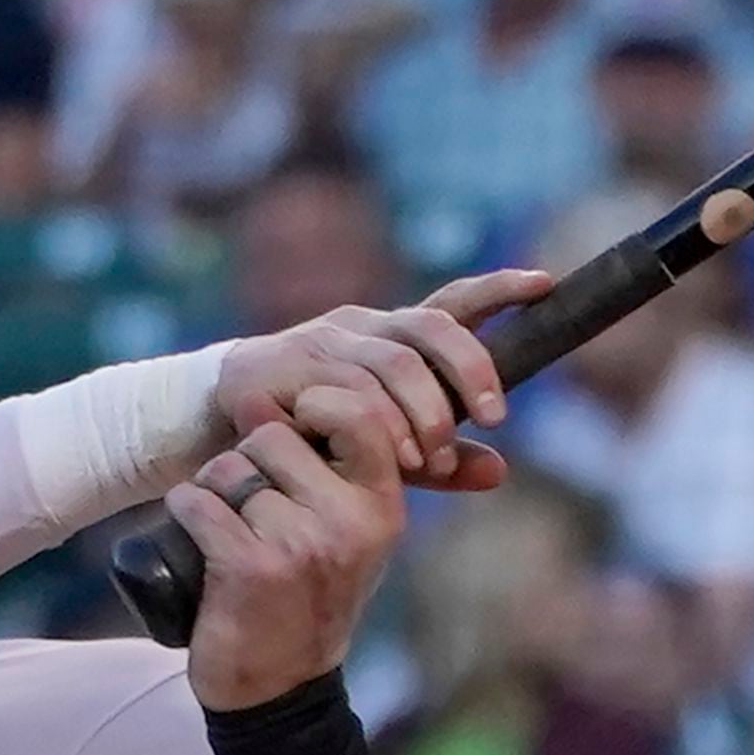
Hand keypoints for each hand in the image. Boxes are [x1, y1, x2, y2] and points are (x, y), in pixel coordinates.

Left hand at [172, 402, 415, 711]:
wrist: (280, 688)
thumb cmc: (308, 598)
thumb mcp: (350, 535)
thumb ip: (338, 468)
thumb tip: (277, 392)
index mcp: (382, 507)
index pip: (357, 412)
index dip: (312, 406)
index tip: (292, 432)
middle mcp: (350, 522)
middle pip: (272, 435)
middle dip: (247, 459)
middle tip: (251, 506)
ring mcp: (301, 544)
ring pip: (228, 468)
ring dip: (212, 491)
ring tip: (229, 531)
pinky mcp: (249, 566)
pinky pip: (196, 501)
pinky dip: (184, 513)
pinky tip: (198, 542)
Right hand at [211, 270, 541, 491]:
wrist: (207, 431)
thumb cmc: (306, 437)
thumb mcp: (381, 450)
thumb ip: (439, 460)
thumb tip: (500, 471)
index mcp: (385, 336)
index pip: (449, 306)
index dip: (498, 291)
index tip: (545, 282)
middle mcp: (353, 328)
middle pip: (427, 333)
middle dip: (469, 373)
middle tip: (492, 419)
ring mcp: (311, 345)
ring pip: (383, 367)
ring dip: (416, 415)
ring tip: (427, 459)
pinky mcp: (268, 373)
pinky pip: (327, 396)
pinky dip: (360, 427)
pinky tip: (373, 456)